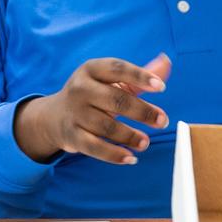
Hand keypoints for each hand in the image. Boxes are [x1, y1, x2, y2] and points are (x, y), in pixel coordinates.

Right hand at [14, 54, 170, 165]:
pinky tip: (131, 158)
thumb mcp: (113, 81)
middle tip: (163, 121)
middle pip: (116, 100)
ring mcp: (75, 113)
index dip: (140, 76)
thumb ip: (139, 76)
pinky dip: (114, 155)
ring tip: (146, 142)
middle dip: (143, 112)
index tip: (162, 87)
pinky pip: (95, 147)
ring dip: (130, 136)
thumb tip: (167, 63)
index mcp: (92, 69)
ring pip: (107, 126)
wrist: (55, 116)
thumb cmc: (94, 95)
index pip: (118, 69)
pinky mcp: (72, 135)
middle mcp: (80, 88)